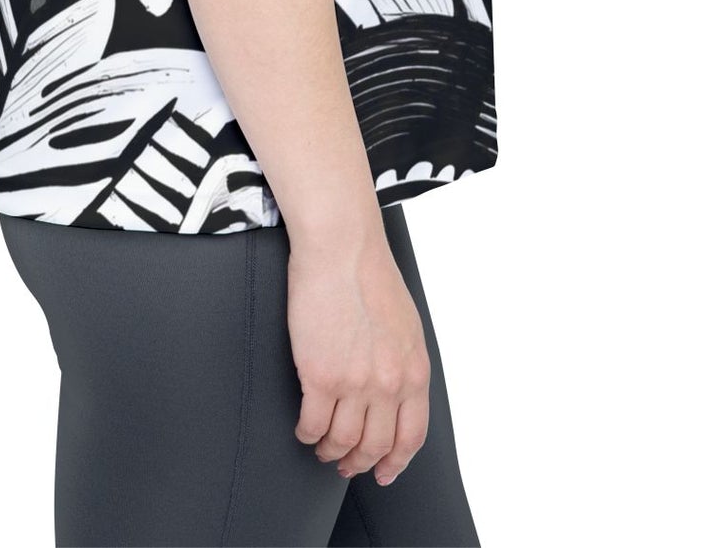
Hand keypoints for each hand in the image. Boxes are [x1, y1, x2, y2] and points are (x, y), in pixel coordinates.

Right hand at [286, 217, 431, 486]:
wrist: (342, 247)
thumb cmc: (369, 275)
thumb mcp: (405, 325)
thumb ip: (403, 363)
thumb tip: (394, 393)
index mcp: (414, 370)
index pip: (411, 436)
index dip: (395, 461)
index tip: (384, 472)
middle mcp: (389, 384)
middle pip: (375, 446)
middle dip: (359, 462)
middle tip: (345, 463)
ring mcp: (355, 383)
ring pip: (342, 443)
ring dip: (330, 451)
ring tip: (322, 445)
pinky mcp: (320, 375)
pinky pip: (313, 425)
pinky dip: (307, 433)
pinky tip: (305, 427)